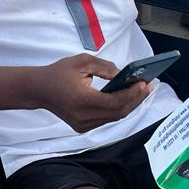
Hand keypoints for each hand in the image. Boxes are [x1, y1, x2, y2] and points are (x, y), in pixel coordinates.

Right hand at [30, 54, 150, 132]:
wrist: (39, 90)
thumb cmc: (59, 73)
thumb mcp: (82, 62)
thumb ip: (105, 67)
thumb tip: (124, 75)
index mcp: (82, 101)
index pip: (115, 102)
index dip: (132, 94)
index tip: (144, 83)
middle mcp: (83, 117)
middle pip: (118, 112)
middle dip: (136, 99)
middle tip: (149, 86)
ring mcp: (83, 125)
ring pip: (114, 117)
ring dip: (130, 104)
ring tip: (142, 91)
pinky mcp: (83, 127)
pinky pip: (106, 118)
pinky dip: (119, 108)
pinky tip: (127, 97)